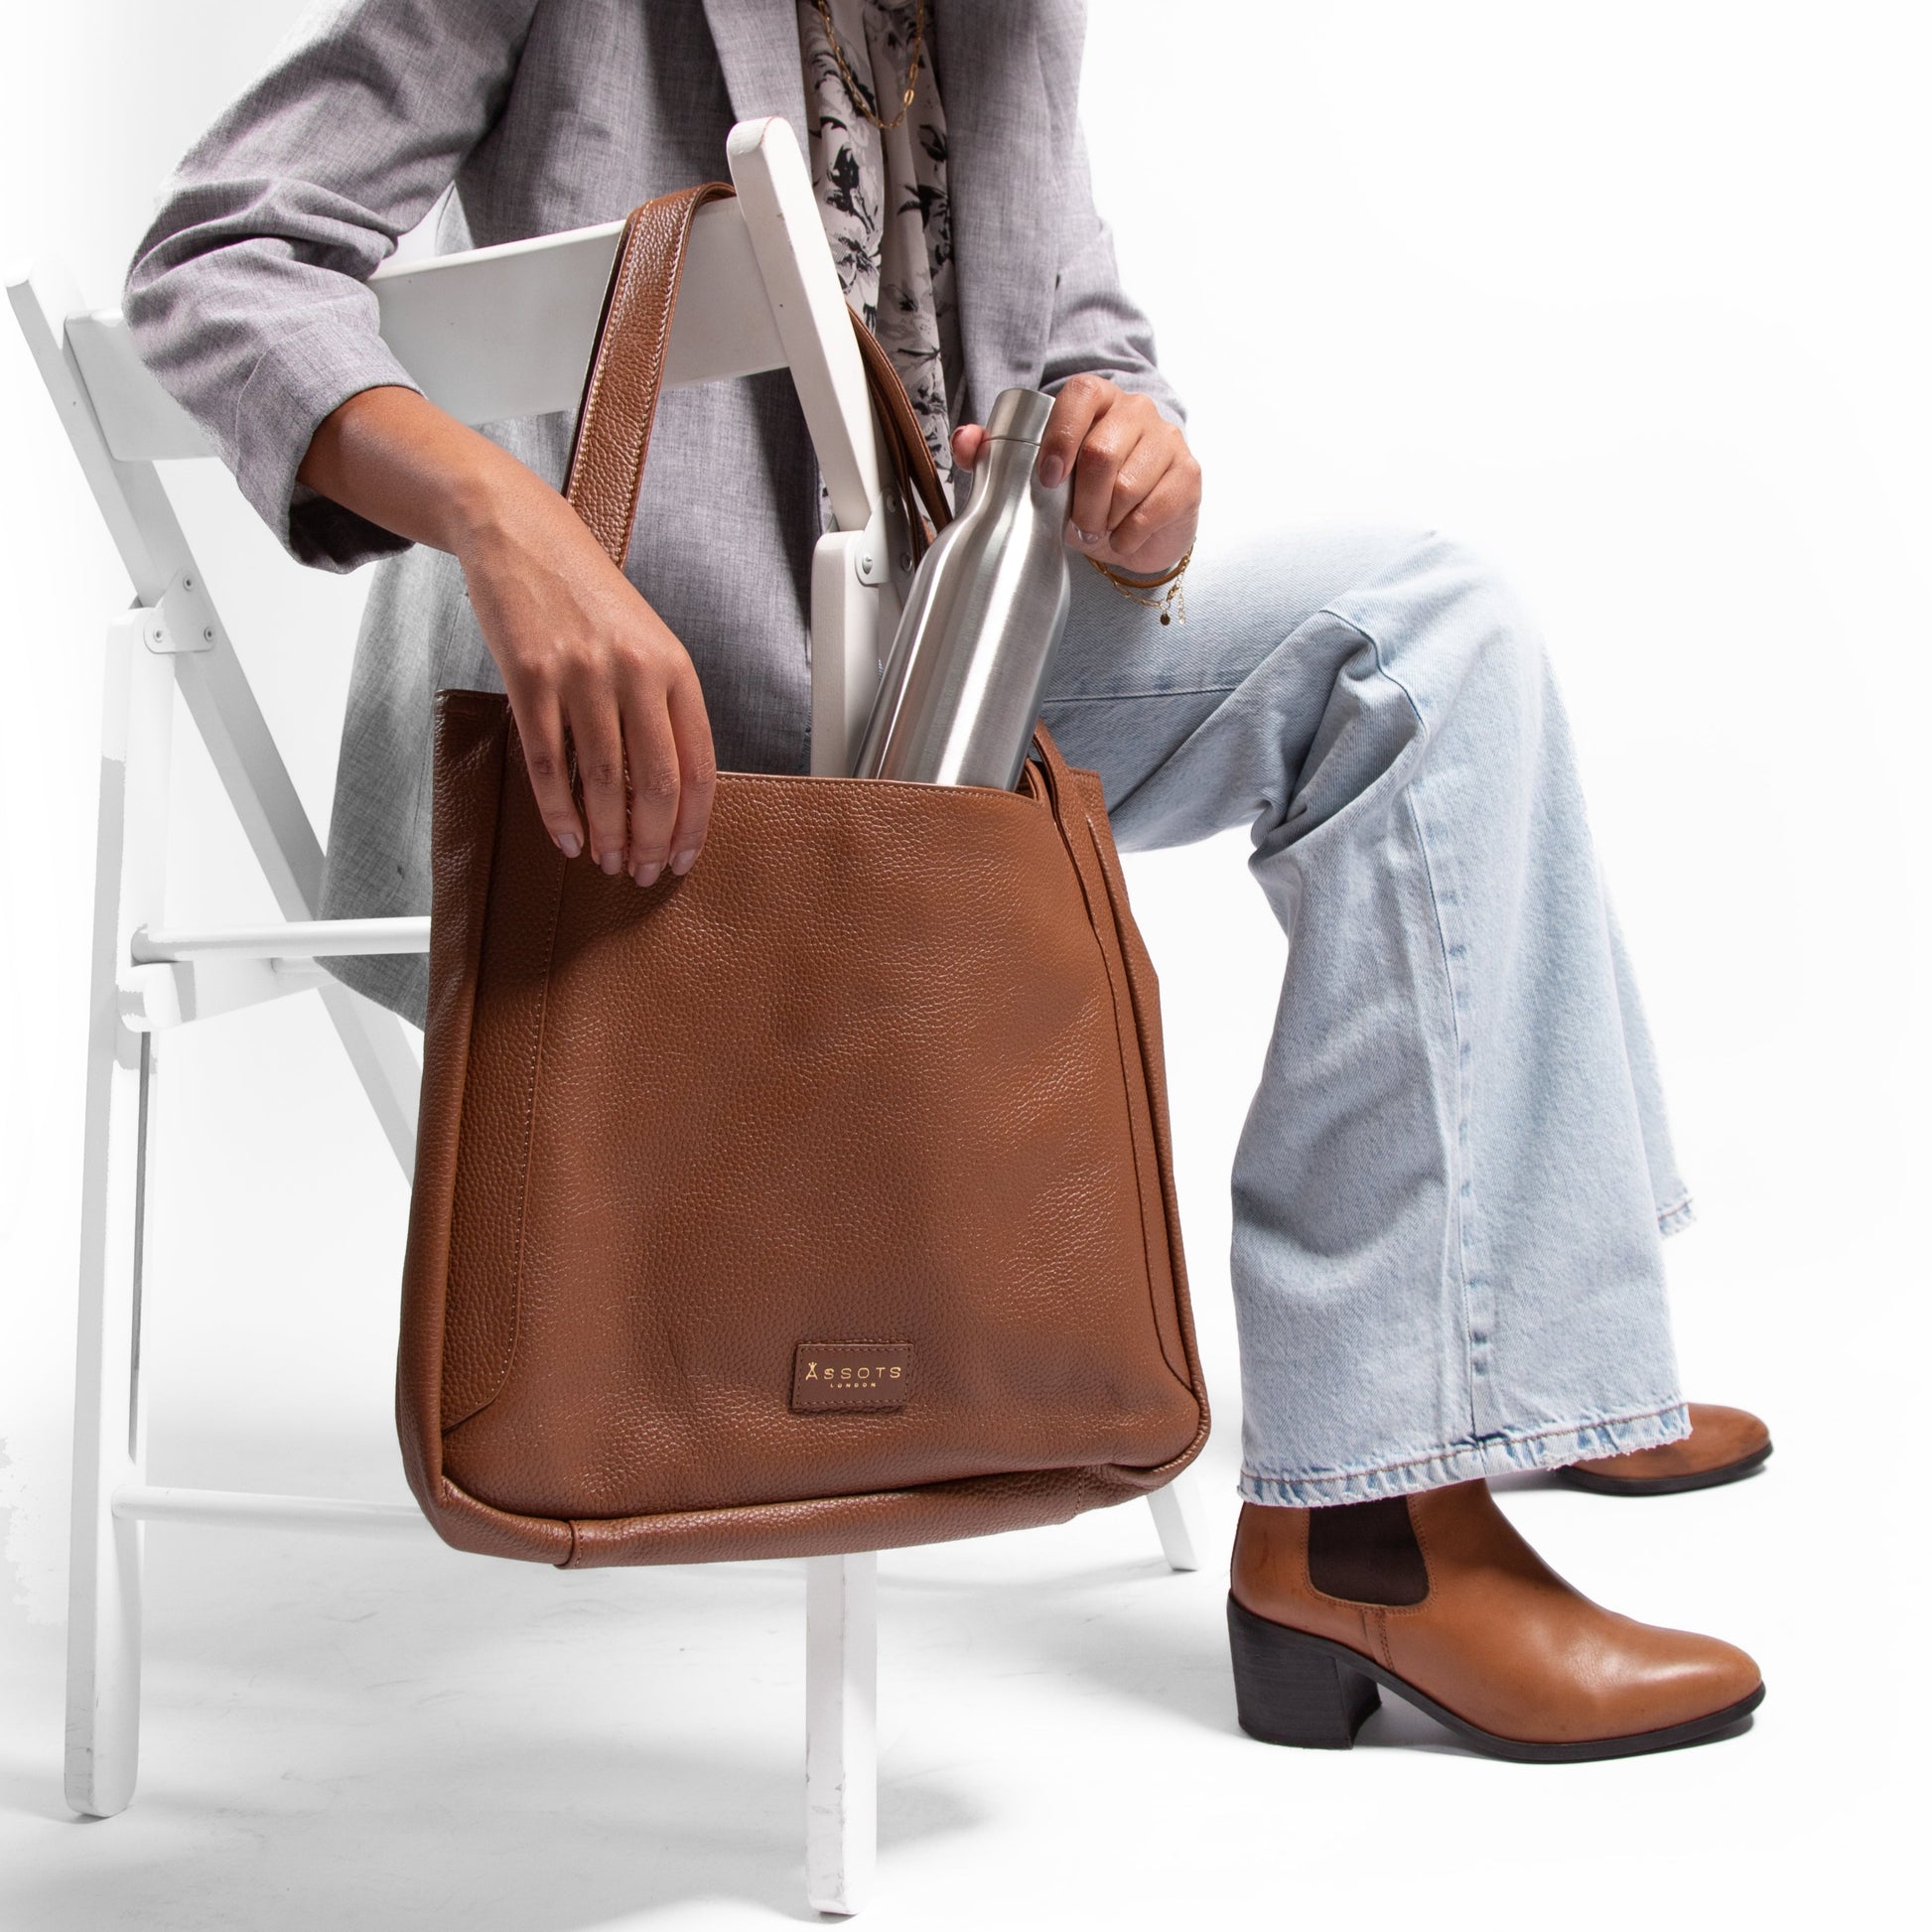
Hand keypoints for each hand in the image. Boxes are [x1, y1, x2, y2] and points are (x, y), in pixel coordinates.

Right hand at [457, 477, 715, 883]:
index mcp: (674, 667)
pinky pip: (548, 764)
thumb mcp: (645, 642)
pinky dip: (558, 811)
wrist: (523, 537)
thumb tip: (669, 789)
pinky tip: (565, 835)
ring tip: (607, 861)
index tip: (686, 856)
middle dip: (654, 841)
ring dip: (607, 834)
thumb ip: (662, 706)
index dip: (694, 823)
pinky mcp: (530, 679)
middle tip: (644, 872)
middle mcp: (635, 672)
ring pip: (604, 782)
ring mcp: (582, 676)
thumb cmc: (586, 596)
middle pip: (657, 783)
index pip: (699, 765)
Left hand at [950, 374, 1199, 574]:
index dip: (1061, 437)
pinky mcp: (1188, 475)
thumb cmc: (1081, 492)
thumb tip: (966, 440)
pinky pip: (1153, 510)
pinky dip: (1128, 535)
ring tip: (1096, 531)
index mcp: (1096, 398)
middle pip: (1102, 452)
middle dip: (1081, 501)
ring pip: (1128, 485)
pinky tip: (1121, 537)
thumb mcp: (1036, 475)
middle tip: (1074, 524)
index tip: (1047, 478)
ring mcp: (1167, 440)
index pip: (1080, 397)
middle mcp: (1136, 409)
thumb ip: (995, 453)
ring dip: (1104, 520)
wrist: (1133, 527)